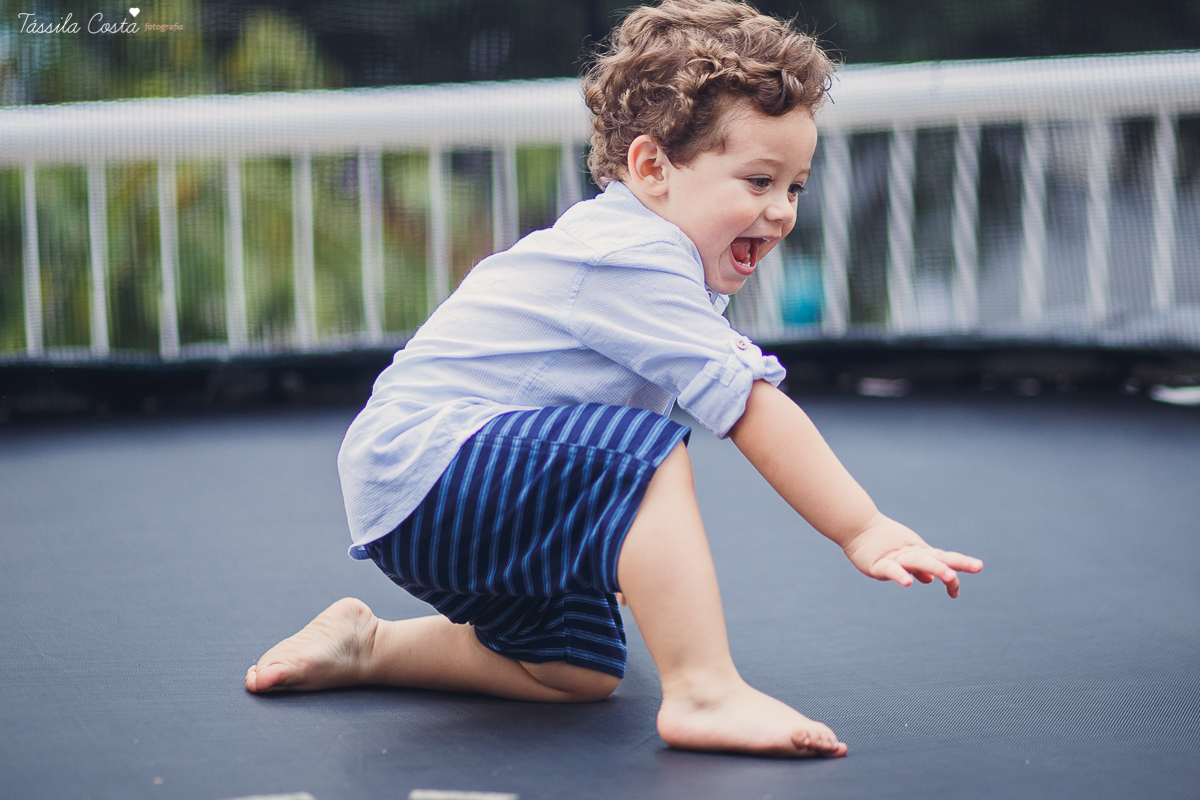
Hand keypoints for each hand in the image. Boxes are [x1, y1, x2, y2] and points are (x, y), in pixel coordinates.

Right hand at [841, 512, 982, 597]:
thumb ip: (917, 567)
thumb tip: (929, 579)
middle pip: (937, 558)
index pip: (944, 558)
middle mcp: (911, 554)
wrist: (855, 525)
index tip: (976, 570)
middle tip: (978, 567)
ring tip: (950, 577)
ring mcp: (895, 558)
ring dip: (936, 568)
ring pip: (919, 562)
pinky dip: (900, 575)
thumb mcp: (901, 556)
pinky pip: (891, 570)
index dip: (960, 564)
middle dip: (957, 563)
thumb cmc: (879, 541)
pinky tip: (909, 582)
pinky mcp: (878, 563)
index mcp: (918, 552)